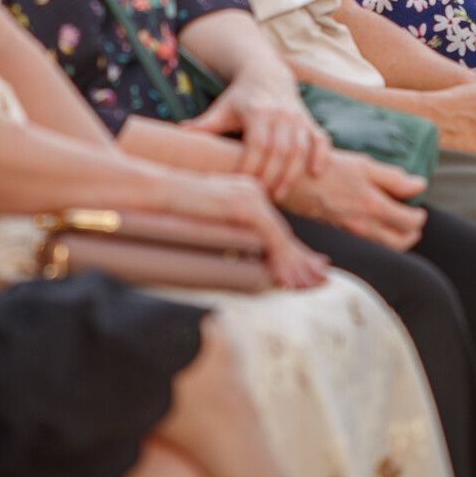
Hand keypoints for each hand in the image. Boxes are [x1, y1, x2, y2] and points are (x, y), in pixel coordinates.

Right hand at [169, 171, 329, 288]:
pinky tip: (287, 277)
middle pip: (284, 232)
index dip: (295, 250)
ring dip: (294, 264)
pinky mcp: (242, 205)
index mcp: (247, 192)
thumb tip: (245, 261)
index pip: (277, 227)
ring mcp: (249, 196)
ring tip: (307, 284)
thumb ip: (230, 235)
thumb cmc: (173, 211)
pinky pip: (269, 236)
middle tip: (321, 279)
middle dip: (303, 259)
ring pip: (281, 236)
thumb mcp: (209, 223)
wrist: (154, 191)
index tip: (312, 267)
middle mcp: (254, 191)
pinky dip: (279, 259)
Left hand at [181, 67, 328, 198]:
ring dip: (292, 174)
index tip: (242, 185)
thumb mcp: (221, 108)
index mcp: (257, 111)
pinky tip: (316, 174)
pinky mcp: (310, 122)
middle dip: (271, 176)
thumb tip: (179, 133)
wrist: (267, 74)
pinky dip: (321, 156)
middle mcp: (280, 114)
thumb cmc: (241, 98)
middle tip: (262, 198)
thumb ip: (204, 124)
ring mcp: (298, 118)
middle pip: (279, 150)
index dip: (251, 166)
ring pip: (300, 149)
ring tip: (280, 195)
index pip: (257, 143)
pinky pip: (321, 140)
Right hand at [281, 150, 427, 250]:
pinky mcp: (339, 236)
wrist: (292, 182)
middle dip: (412, 233)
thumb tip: (420, 184)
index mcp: (373, 205)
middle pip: (400, 243)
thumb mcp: (362, 165)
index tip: (418, 207)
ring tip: (398, 226)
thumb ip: (393, 177)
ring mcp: (351, 234)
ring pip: (383, 248)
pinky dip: (378, 241)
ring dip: (396, 239)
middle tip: (413, 220)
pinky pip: (367, 246)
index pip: (409, 222)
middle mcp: (363, 225)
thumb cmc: (327, 169)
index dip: (418, 216)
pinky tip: (375, 227)